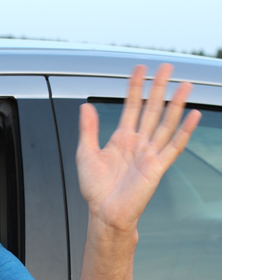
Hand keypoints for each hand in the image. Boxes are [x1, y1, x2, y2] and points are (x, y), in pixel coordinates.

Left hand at [76, 64, 201, 230]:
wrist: (104, 213)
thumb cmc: (95, 188)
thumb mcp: (86, 154)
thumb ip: (88, 130)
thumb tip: (85, 106)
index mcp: (121, 138)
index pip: (131, 106)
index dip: (135, 87)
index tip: (140, 68)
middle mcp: (138, 142)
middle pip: (151, 109)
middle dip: (158, 88)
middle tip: (166, 67)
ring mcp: (149, 153)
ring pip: (166, 122)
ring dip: (176, 104)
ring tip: (185, 84)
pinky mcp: (158, 166)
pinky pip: (174, 145)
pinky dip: (185, 130)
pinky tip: (194, 114)